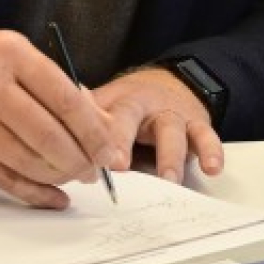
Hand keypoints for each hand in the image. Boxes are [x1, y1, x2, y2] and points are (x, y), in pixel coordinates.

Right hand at [0, 22, 120, 208]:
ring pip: (28, 161)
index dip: (93, 130)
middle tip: (95, 169)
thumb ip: (54, 85)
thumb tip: (100, 125)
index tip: (109, 149)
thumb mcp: (13, 53)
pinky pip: (4, 179)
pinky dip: (33, 193)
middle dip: (80, 159)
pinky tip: (53, 196)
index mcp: (11, 54)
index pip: (64, 98)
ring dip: (59, 176)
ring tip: (75, 176)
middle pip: (47, 135)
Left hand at [94, 67, 221, 182]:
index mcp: (120, 102)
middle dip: (126, 141)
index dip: (98, 135)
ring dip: (171, 157)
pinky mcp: (198, 126)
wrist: (172, 82)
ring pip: (173, 133)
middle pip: (135, 120)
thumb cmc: (132, 103)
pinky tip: (213, 168)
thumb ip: (86, 117)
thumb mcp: (107, 103)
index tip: (92, 156)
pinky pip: (207, 138)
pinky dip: (212, 152)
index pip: (105, 115)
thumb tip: (50, 125)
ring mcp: (174, 116)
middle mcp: (147, 106)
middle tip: (120, 167)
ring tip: (169, 180)